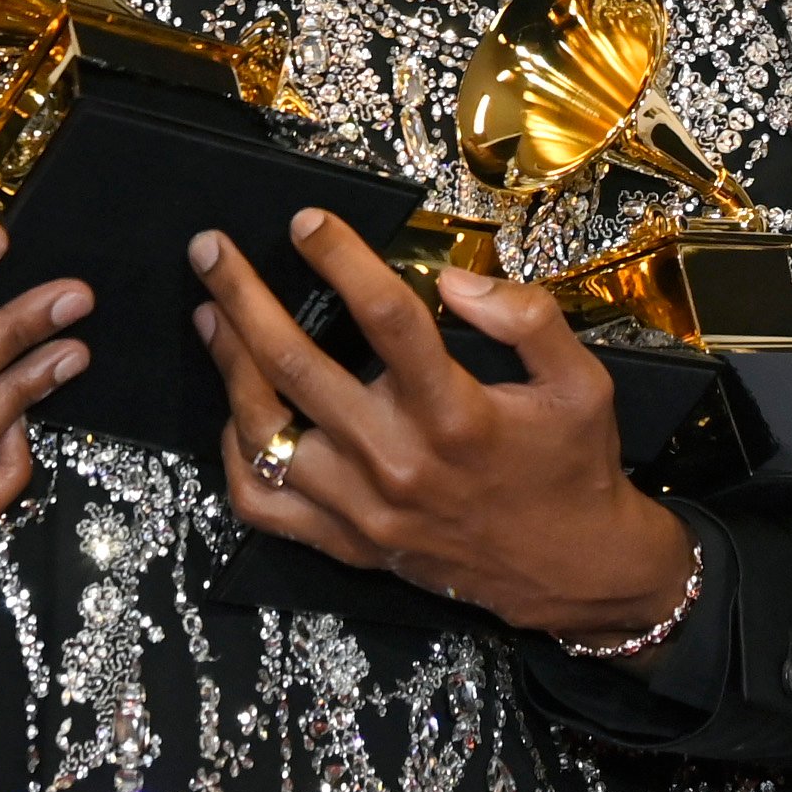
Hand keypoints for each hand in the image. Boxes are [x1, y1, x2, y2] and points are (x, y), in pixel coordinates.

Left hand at [192, 210, 696, 650]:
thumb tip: (453, 280)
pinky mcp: (348, 543)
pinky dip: (236, 454)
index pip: (386, 316)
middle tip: (209, 250)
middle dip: (244, 298)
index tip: (307, 220)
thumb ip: (526, 318)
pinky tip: (236, 410)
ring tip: (210, 314)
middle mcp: (398, 461)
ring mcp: (363, 509)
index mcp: (456, 414)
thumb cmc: (573, 466)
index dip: (341, 259)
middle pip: (297, 365)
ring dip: (228, 366)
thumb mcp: (582, 382)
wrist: (572, 571)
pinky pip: (264, 502)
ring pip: (265, 432)